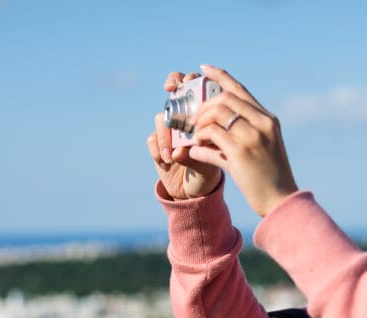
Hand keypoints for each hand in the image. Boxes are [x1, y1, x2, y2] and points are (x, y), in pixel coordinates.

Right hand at [146, 71, 221, 199]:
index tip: (189, 80)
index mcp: (206, 113)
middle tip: (170, 90)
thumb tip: (182, 150)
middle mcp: (187, 115)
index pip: (199, 86)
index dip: (190, 78)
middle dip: (173, 84)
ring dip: (166, 134)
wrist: (197, 190)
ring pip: (162, 117)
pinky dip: (158, 149)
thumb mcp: (214, 159)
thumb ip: (202, 150)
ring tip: (174, 153)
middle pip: (177, 89)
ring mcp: (171, 128)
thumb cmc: (213, 168)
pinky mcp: (158, 144)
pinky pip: (152, 139)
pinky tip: (168, 161)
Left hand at [185, 65, 297, 216]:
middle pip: (223, 99)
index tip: (203, 69)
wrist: (282, 201)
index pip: (240, 90)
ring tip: (196, 138)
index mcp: (268, 120)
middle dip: (202, 107)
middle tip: (193, 121)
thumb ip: (243, 135)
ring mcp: (252, 136)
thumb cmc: (271, 178)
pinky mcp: (240, 152)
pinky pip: (210, 136)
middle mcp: (262, 123)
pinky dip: (199, 141)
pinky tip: (196, 151)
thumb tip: (212, 132)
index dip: (220, 76)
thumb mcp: (263, 150)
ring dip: (200, 125)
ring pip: (215, 115)